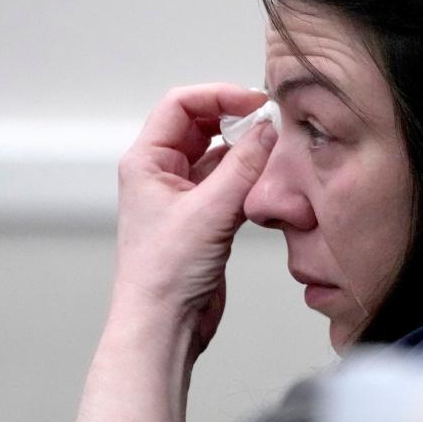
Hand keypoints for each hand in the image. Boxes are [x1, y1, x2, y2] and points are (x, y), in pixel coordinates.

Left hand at [112, 84, 274, 356]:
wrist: (164, 326)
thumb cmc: (165, 275)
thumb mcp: (210, 210)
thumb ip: (243, 166)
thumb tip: (268, 129)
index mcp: (147, 161)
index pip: (181, 105)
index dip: (219, 95)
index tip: (256, 102)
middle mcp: (162, 172)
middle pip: (202, 124)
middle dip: (236, 119)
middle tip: (271, 122)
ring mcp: (184, 195)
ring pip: (219, 153)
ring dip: (246, 150)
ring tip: (276, 152)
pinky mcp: (205, 217)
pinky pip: (230, 181)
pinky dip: (251, 176)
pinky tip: (270, 180)